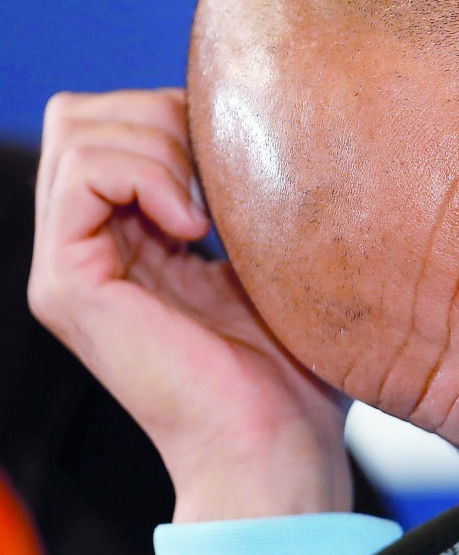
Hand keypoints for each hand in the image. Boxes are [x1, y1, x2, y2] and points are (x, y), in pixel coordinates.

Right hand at [28, 89, 351, 521]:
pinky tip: (196, 227)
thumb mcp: (272, 256)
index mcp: (127, 240)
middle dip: (162, 116)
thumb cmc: (294, 365)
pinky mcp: (68, 286)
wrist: (276, 442)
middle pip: (86, 115)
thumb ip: (245, 192)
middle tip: (220, 179)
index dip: (175, 112)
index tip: (239, 159)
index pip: (112, 122)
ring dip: (160, 144)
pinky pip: (83, 175)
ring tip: (210, 212)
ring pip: (80, 131)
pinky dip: (147, 175)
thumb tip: (260, 122)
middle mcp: (85, 248)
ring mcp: (68, 268)